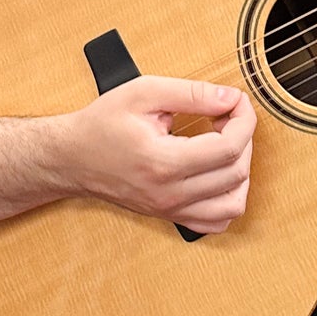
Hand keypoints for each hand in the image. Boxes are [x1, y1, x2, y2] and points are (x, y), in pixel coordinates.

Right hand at [54, 76, 256, 235]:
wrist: (72, 158)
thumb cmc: (102, 124)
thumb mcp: (143, 93)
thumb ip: (191, 94)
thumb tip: (229, 98)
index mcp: (164, 163)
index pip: (229, 148)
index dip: (244, 119)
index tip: (235, 101)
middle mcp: (170, 194)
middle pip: (236, 173)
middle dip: (244, 138)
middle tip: (227, 115)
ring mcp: (171, 210)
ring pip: (233, 205)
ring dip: (242, 172)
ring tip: (226, 145)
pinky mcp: (170, 216)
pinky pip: (216, 223)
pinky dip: (229, 200)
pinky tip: (218, 174)